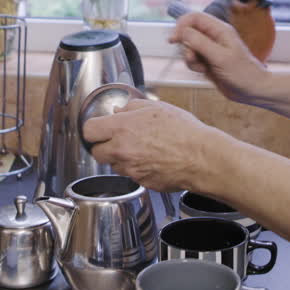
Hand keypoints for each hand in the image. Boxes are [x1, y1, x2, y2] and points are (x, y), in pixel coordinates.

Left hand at [82, 99, 226, 191]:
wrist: (201, 157)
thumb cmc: (183, 131)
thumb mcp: (156, 107)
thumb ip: (131, 108)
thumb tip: (118, 112)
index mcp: (122, 128)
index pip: (89, 131)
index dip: (94, 129)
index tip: (99, 128)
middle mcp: (122, 150)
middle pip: (96, 153)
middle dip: (105, 146)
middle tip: (118, 140)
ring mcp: (131, 169)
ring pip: (114, 165)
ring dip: (122, 158)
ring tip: (143, 149)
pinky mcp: (141, 182)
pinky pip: (131, 175)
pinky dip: (138, 168)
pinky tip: (153, 159)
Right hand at [169, 12, 271, 104]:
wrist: (252, 90)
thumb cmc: (242, 73)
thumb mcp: (220, 57)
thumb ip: (200, 42)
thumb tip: (182, 31)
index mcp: (220, 30)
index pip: (194, 17)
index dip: (181, 25)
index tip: (174, 39)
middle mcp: (214, 36)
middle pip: (188, 32)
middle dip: (186, 46)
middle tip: (193, 58)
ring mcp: (210, 49)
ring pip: (189, 47)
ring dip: (190, 58)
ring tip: (202, 68)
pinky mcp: (208, 60)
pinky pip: (192, 58)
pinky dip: (194, 65)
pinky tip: (204, 71)